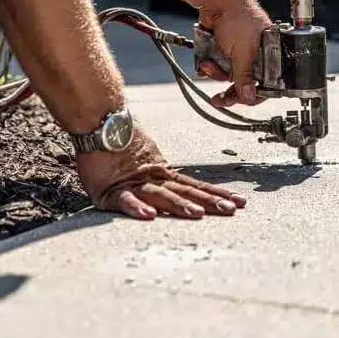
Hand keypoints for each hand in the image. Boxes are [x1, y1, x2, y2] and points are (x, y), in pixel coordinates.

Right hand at [76, 123, 246, 219]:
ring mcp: (134, 184)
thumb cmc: (119, 142)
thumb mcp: (147, 162)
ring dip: (180, 205)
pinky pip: (125, 200)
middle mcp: (154, 179)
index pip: (196, 186)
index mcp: (163, 175)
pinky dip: (137, 208)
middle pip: (186, 191)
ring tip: (197, 214)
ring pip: (161, 195)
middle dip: (210, 202)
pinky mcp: (111, 191)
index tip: (240, 202)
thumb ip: (162, 175)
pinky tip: (149, 215)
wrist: (99, 121)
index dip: (217, 195)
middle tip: (231, 210)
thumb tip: (182, 185)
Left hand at [196, 0, 272, 106]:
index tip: (243, 101)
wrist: (216, 0)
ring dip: (215, 72)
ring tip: (208, 64)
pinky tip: (204, 63)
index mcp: (269, 52)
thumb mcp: (243, 52)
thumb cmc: (238, 16)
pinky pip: (217, 65)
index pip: (267, 81)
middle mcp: (255, 53)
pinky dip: (209, 66)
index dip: (255, 93)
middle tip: (220, 99)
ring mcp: (238, 50)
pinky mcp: (223, 48)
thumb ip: (245, 76)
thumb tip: (250, 97)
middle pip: (244, 81)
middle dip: (229, 88)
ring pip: (228, 75)